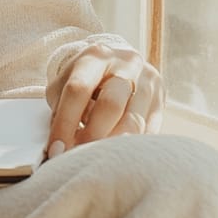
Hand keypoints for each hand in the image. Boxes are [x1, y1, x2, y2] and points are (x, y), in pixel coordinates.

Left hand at [44, 43, 164, 157]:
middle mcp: (125, 64)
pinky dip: (130, 148)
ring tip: (97, 160)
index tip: (56, 150)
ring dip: (113, 146)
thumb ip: (59, 111)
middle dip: (92, 136)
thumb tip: (58, 148)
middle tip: (78, 157)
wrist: (117, 64)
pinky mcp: (161, 99)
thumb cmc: (84, 80)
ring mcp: (147, 81)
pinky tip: (116, 156)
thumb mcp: (65, 85)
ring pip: (134, 121)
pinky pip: (149, 131)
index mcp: (95, 57)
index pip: (78, 89)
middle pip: (111, 104)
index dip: (65, 122)